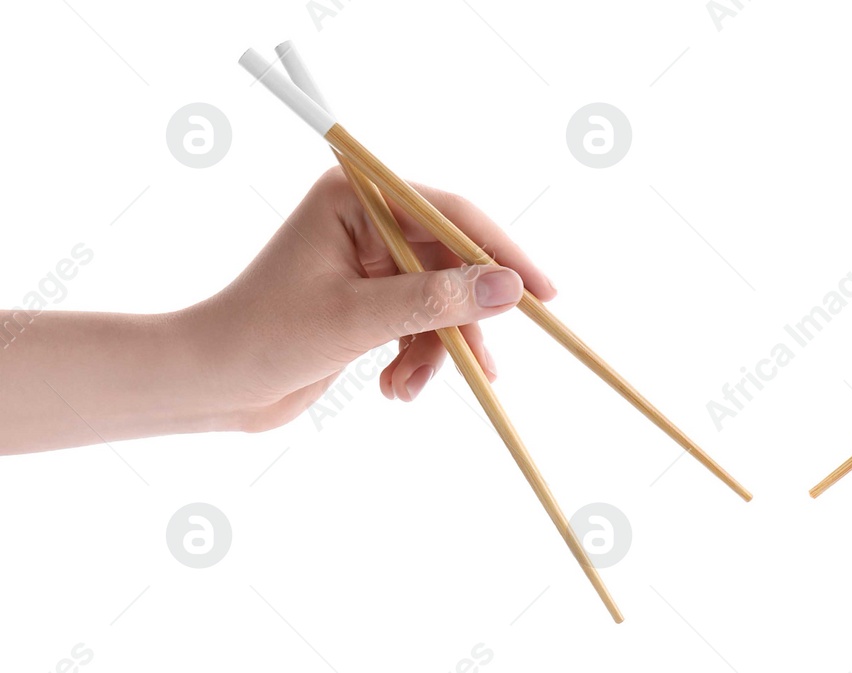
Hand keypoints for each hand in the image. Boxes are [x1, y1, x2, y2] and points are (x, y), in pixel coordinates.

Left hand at [180, 168, 557, 430]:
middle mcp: (365, 221)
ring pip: (442, 300)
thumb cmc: (261, 339)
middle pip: (451, 261)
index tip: (542, 292)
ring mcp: (369, 263)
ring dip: (437, 349)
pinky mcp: (370, 302)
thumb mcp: (356, 320)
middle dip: (462, 319)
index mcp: (353, 199)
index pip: (449, 214)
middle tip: (485, 363)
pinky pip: (423, 324)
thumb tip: (508, 289)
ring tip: (409, 384)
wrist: (207, 386)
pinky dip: (418, 359)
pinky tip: (396, 387)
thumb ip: (436, 302)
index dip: (500, 252)